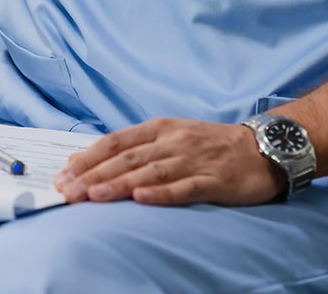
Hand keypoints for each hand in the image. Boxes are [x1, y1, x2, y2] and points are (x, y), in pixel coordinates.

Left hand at [53, 117, 284, 206]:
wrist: (264, 147)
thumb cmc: (211, 145)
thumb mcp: (170, 137)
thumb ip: (131, 148)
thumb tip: (85, 160)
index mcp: (159, 129)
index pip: (116, 142)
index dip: (88, 158)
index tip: (63, 175)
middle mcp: (173, 141)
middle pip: (127, 158)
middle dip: (94, 175)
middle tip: (67, 191)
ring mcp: (194, 160)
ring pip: (150, 172)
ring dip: (119, 183)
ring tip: (93, 195)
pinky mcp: (215, 180)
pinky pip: (185, 187)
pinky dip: (162, 193)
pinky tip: (142, 199)